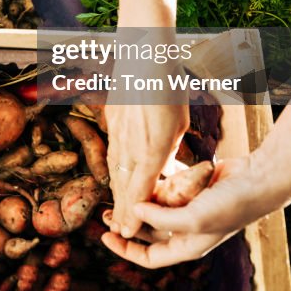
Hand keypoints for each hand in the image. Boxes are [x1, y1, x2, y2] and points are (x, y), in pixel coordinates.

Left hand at [101, 155, 284, 267]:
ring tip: (120, 189)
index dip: (126, 250)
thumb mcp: (194, 218)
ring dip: (139, 199)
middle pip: (149, 231)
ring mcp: (190, 208)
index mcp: (188, 246)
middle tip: (105, 211)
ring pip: (156, 207)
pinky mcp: (193, 189)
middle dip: (128, 222)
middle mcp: (187, 230)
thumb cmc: (231, 204)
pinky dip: (157, 180)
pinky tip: (143, 172)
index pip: (150, 257)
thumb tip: (135, 211)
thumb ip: (162, 219)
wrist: (259, 180)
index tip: (106, 236)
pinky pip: (168, 186)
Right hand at [104, 98, 188, 239]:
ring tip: (115, 212)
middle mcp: (130, 146)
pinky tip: (115, 178)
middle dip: (121, 211)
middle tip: (119, 231)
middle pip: (123, 186)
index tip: (129, 232)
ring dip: (116, 193)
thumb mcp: (179, 124)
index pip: (140, 191)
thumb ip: (169, 148)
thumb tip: (164, 164)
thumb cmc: (168, 88)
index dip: (134, 214)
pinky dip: (114, 169)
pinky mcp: (111, 122)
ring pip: (114, 170)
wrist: (143, 58)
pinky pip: (112, 152)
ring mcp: (117, 134)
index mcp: (152, 150)